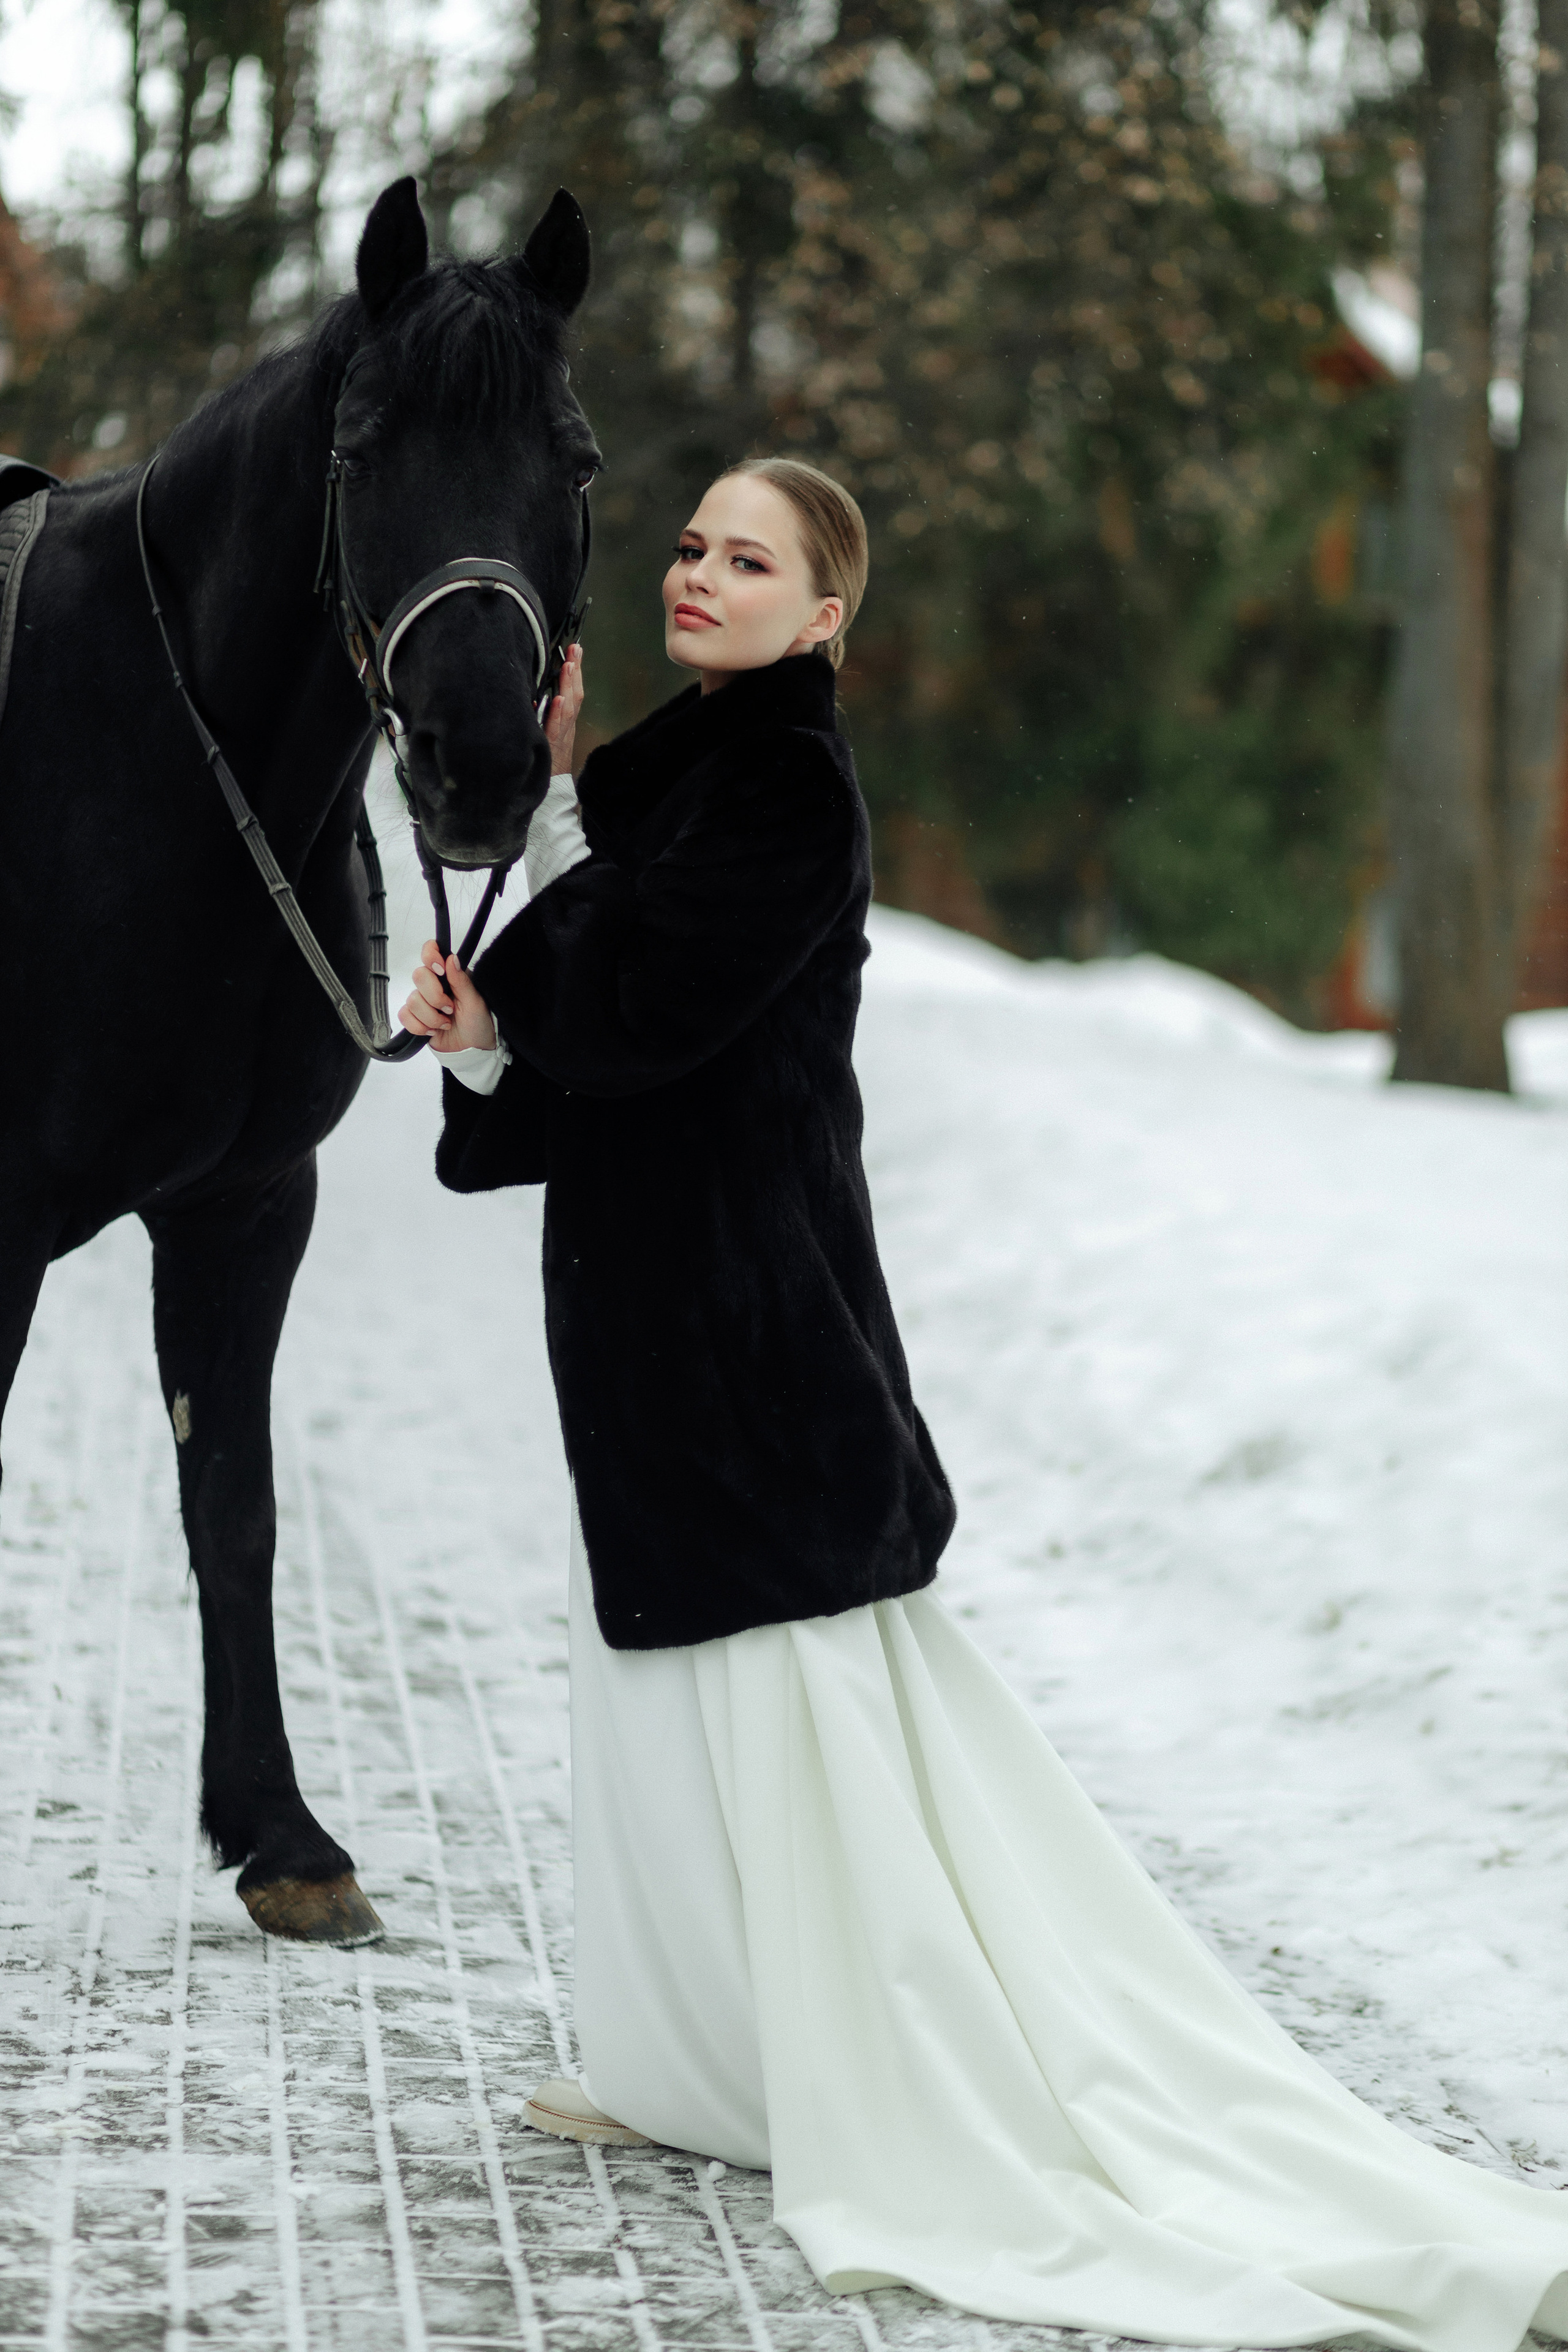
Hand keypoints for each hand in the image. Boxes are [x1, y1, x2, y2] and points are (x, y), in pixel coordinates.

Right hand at [397, 943, 497, 1052]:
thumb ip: (461, 980)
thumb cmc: (478, 1023)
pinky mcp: (415, 1018)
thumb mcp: (475, 1001)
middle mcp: (434, 984)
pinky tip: (434, 1030)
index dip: (430, 956)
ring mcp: (423, 1001)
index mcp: (449, 975)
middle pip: (418, 976)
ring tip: (446, 1023)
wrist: (472, 1049)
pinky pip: (404, 1016)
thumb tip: (451, 958)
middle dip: (435, 997)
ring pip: (412, 1000)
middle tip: (450, 1009)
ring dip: (431, 1016)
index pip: (430, 951)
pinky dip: (420, 1027)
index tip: (439, 969)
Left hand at [543, 643, 583, 773]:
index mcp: (564, 722)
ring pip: (569, 707)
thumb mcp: (544, 734)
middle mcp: (566, 726)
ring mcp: (561, 736)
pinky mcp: (553, 747)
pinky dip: (558, 714)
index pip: (572, 691)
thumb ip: (542, 716)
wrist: (553, 793)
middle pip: (574, 694)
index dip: (574, 671)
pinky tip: (559, 700)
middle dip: (575, 670)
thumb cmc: (546, 762)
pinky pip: (556, 729)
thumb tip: (531, 695)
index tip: (575, 650)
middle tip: (575, 648)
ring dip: (568, 685)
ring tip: (569, 666)